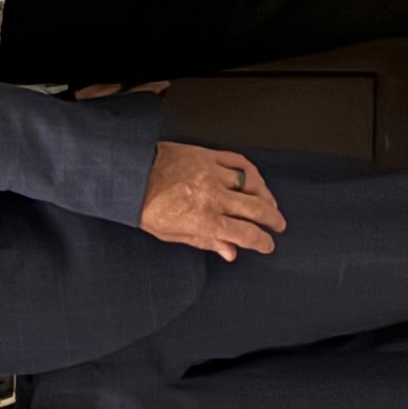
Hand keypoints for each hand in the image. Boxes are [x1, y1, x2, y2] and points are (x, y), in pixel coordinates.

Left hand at [138, 141, 286, 258]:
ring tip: (270, 204)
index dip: (263, 242)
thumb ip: (205, 242)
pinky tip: (256, 180)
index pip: (246, 234)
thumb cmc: (145, 206)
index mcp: (204, 220)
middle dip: (273, 220)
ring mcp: (213, 173)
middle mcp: (213, 197)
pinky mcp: (208, 155)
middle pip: (257, 210)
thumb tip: (230, 252)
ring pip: (253, 185)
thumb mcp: (173, 234)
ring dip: (267, 196)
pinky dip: (252, 172)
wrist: (129, 175)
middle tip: (278, 225)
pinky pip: (239, 162)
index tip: (267, 245)